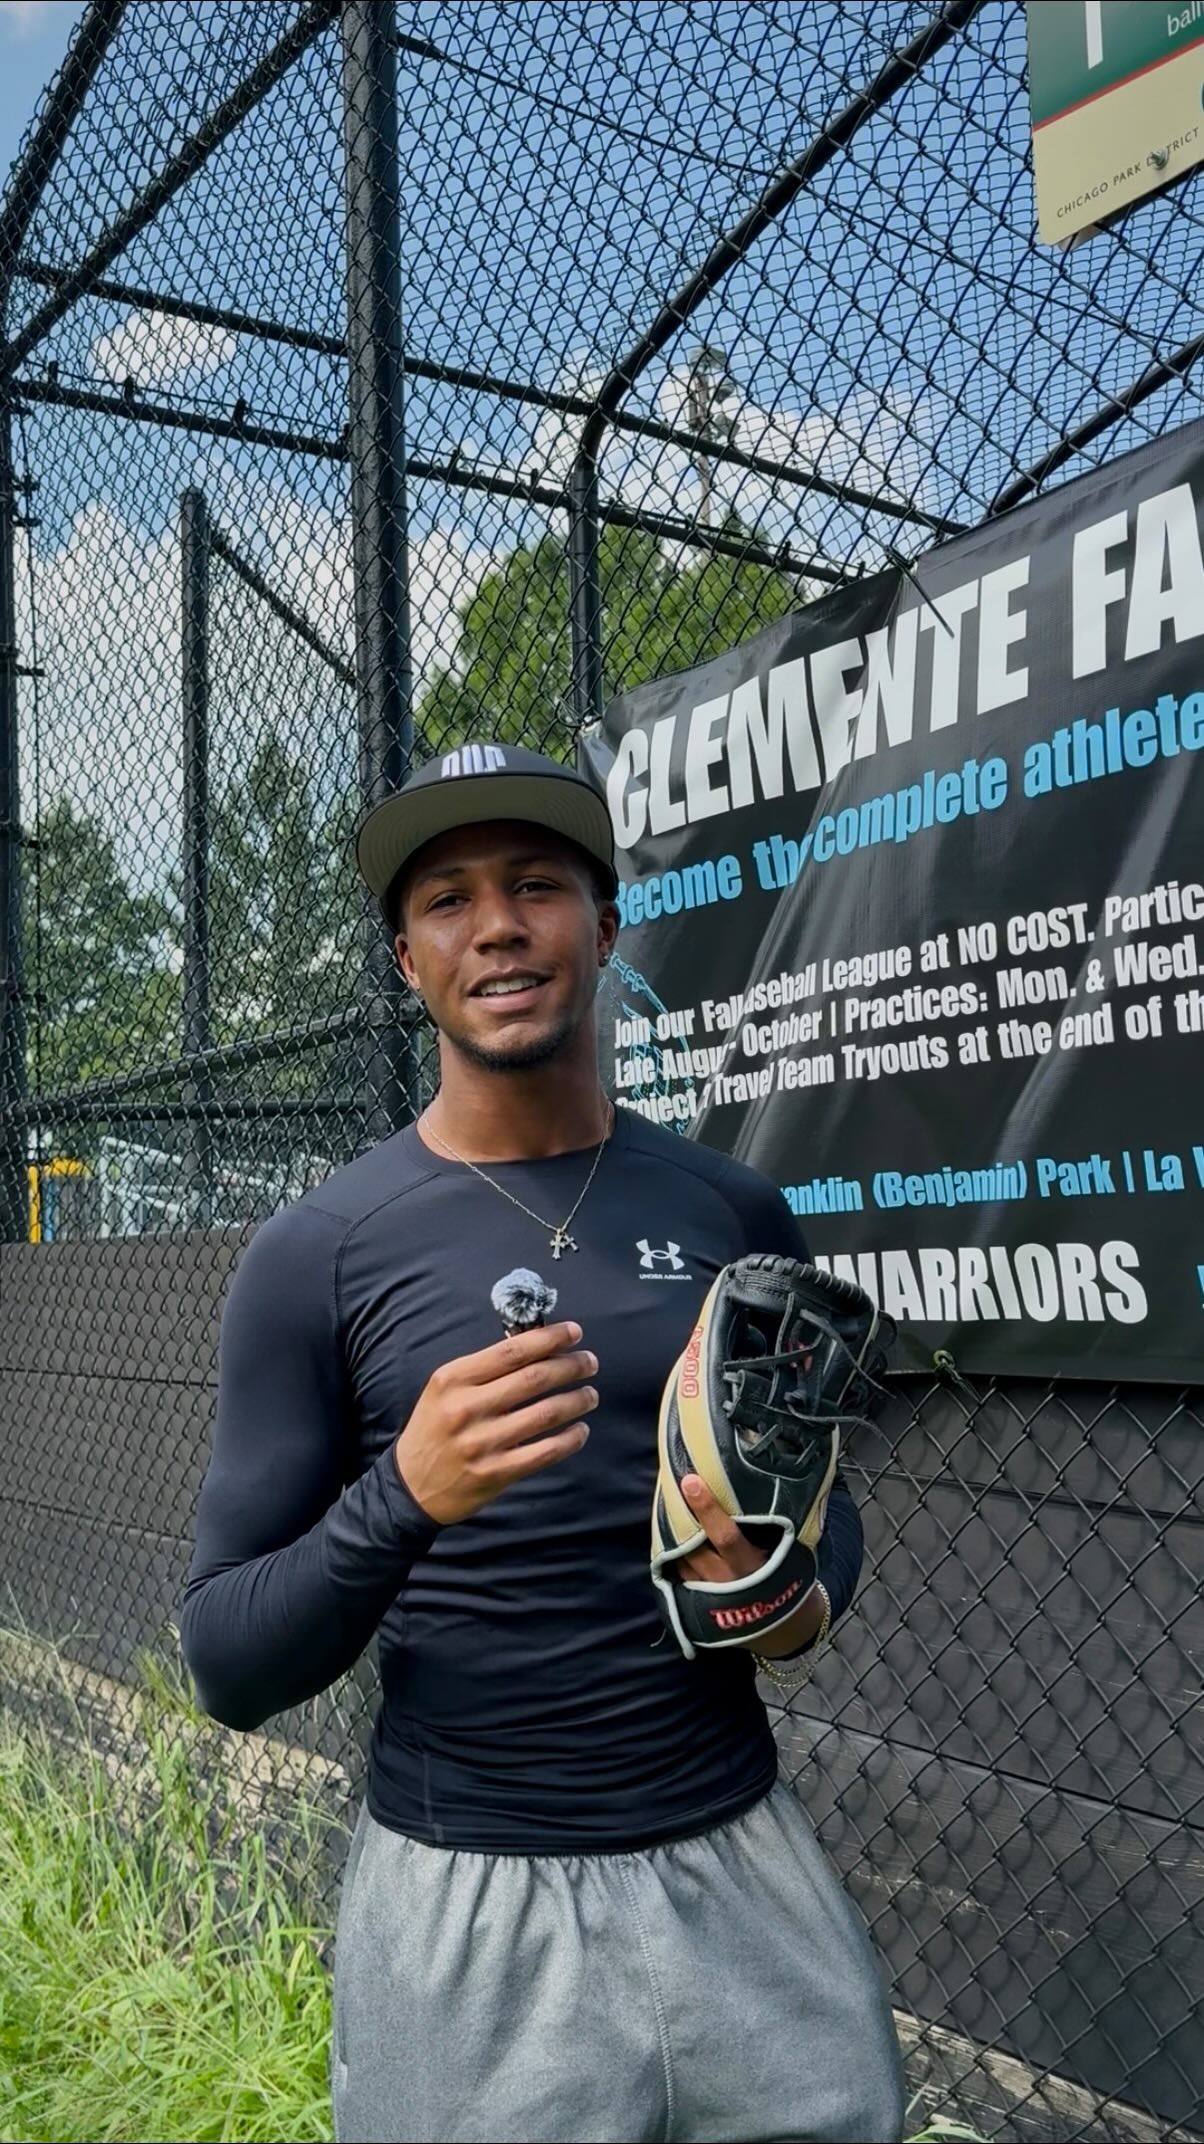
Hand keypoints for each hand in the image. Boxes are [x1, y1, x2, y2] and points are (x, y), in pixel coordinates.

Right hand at [394, 1321, 596, 1524]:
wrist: (410, 1486)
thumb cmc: (434, 1429)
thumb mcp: (445, 1389)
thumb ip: (483, 1370)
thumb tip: (535, 1347)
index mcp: (453, 1379)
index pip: (511, 1351)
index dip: (549, 1338)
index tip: (574, 1332)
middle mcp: (467, 1408)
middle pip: (534, 1378)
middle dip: (571, 1366)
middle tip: (590, 1362)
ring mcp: (483, 1443)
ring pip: (545, 1414)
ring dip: (576, 1400)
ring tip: (590, 1394)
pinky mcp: (496, 1473)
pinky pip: (545, 1452)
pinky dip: (570, 1439)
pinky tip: (581, 1430)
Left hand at [677, 1475, 825, 1656]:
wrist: (782, 1626)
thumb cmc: (787, 1579)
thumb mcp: (790, 1556)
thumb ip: (779, 1529)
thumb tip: (778, 1488)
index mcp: (752, 1567)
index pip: (726, 1536)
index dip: (708, 1510)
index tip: (692, 1482)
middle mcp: (726, 1581)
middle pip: (695, 1546)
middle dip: (682, 1517)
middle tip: (674, 1487)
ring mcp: (708, 1593)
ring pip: (683, 1559)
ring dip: (675, 1534)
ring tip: (673, 1503)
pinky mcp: (696, 1602)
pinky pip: (681, 1572)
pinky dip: (676, 1553)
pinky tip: (676, 1533)